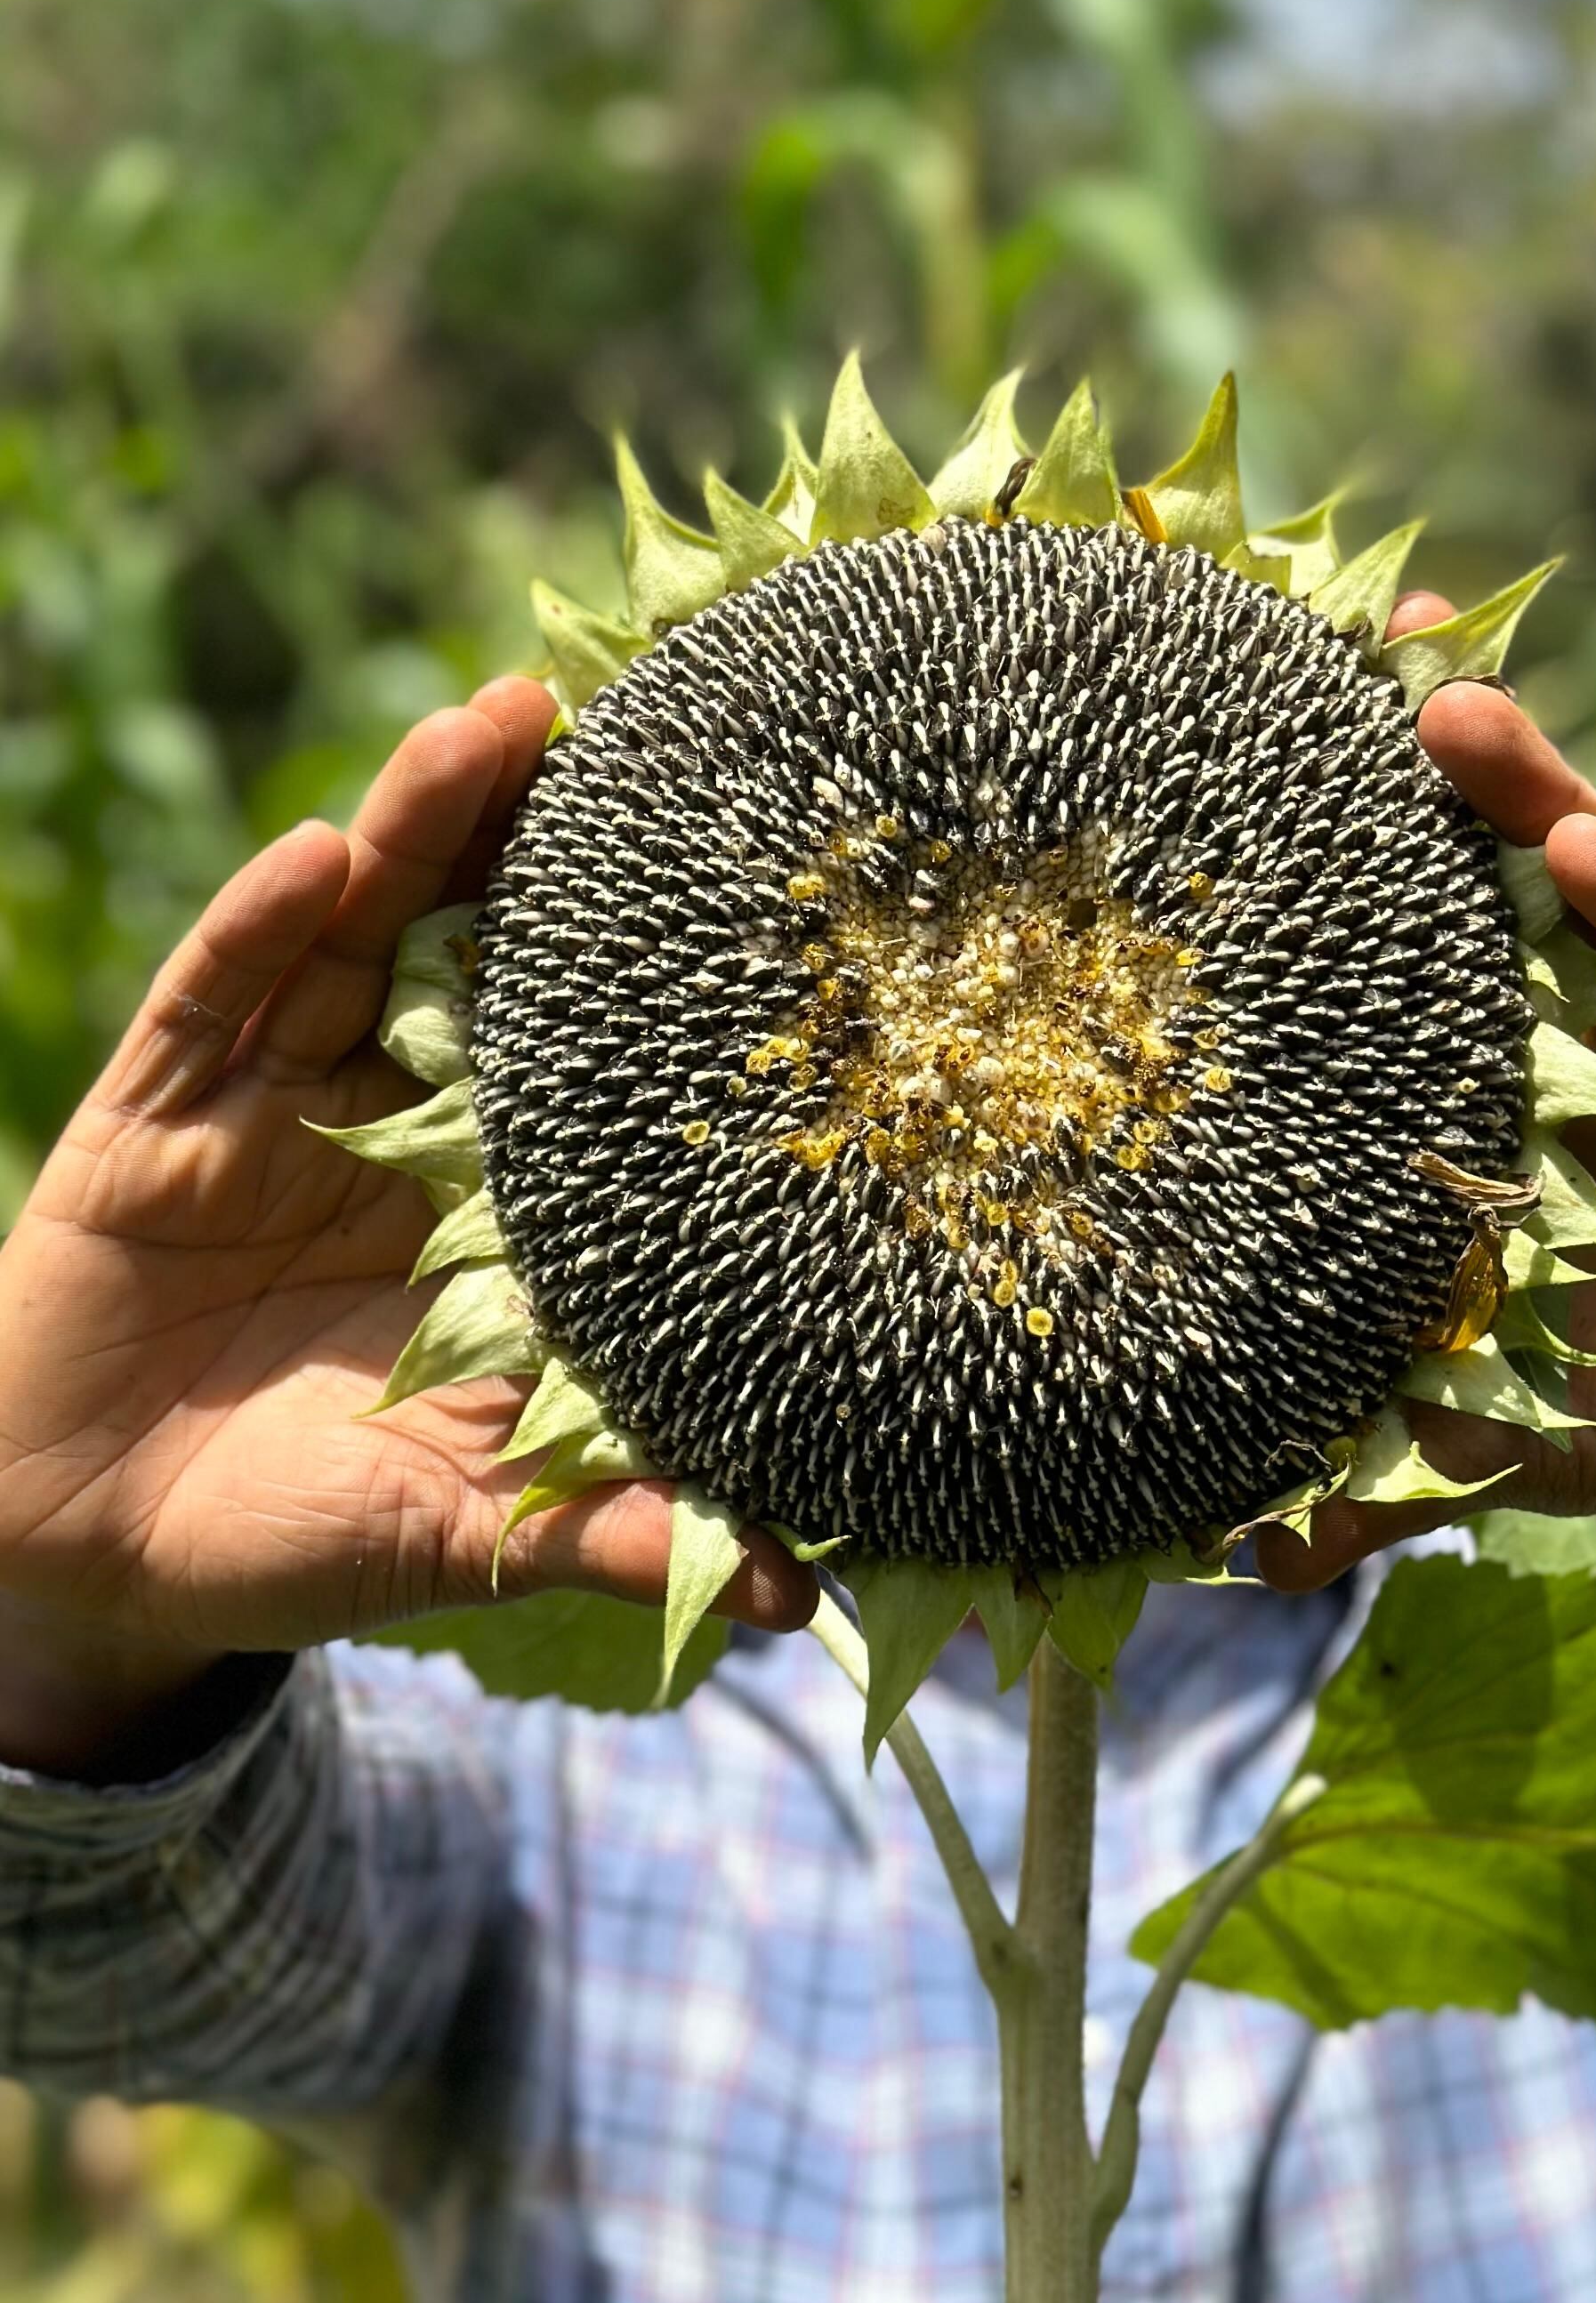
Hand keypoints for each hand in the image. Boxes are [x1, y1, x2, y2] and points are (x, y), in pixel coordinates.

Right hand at [0, 684, 811, 1776]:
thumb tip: (793, 1593)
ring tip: (483, 729)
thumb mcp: (474, 1533)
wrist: (95, 1562)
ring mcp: (263, 1104)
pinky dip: (253, 929)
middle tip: (609, 709)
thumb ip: (616, 1532)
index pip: (572, 1035)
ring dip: (409, 828)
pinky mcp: (152, 1120)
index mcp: (480, 1193)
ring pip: (344, 933)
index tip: (729, 838)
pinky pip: (208, 1004)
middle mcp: (382, 1118)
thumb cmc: (303, 1531)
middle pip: (464, 939)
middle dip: (528, 829)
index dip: (634, 940)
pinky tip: (312, 855)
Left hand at [1260, 597, 1595, 1592]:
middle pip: (1478, 894)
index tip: (1214, 812)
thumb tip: (1257, 1546)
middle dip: (1409, 787)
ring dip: (1522, 795)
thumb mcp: (1562, 1447)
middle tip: (1316, 669)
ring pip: (1594, 887)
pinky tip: (1589, 845)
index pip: (1393, 991)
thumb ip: (1426, 1465)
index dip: (1317, 903)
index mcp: (1507, 1125)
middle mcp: (1586, 1050)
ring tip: (1439, 708)